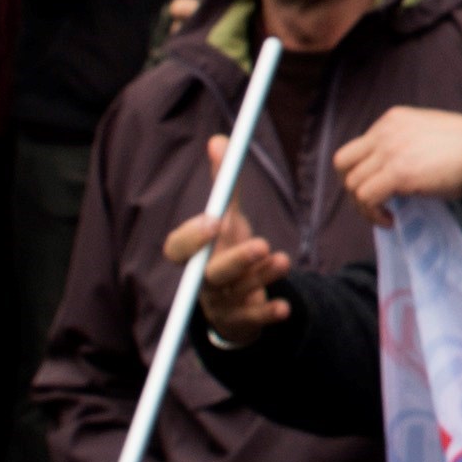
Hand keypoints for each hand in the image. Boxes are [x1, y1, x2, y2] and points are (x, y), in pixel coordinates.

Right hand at [173, 139, 291, 343]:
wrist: (237, 300)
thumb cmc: (226, 250)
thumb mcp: (227, 219)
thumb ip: (224, 186)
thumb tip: (220, 140)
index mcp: (193, 255)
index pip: (177, 249)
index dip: (191, 237)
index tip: (214, 220)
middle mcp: (202, 280)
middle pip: (210, 274)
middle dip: (235, 260)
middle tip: (261, 244)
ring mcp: (220, 304)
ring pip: (237, 294)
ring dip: (261, 277)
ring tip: (283, 260)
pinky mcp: (241, 321)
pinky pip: (253, 320)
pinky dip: (268, 313)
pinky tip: (284, 307)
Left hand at [338, 106, 461, 218]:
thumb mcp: (425, 136)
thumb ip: (402, 147)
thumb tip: (390, 176)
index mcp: (392, 120)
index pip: (356, 148)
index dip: (362, 173)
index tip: (379, 190)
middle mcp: (385, 131)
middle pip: (343, 164)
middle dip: (353, 188)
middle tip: (373, 204)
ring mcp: (389, 151)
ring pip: (353, 184)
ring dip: (364, 206)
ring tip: (385, 215)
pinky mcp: (398, 172)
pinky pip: (366, 197)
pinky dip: (373, 214)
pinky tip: (390, 219)